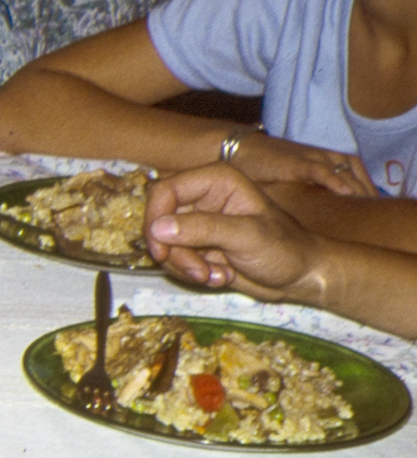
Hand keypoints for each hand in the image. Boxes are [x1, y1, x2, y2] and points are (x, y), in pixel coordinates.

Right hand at [145, 164, 327, 303]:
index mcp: (215, 181)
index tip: (161, 250)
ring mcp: (199, 222)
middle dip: (174, 251)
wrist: (302, 277)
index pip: (164, 191)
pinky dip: (192, 272)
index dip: (155, 219)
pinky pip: (175, 258)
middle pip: (159, 220)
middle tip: (198, 271)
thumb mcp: (246, 236)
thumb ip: (202, 229)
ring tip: (215, 275)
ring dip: (185, 265)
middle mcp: (202, 197)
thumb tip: (156, 228)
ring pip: (164, 243)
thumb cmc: (285, 249)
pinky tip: (220, 276)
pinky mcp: (198, 245)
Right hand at [221, 129, 377, 197]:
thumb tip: (315, 213)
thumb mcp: (289, 178)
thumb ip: (304, 190)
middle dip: (367, 191)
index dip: (365, 188)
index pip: (355, 172)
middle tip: (373, 212)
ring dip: (358, 188)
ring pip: (345, 172)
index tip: (371, 209)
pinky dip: (336, 181)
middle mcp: (321, 157)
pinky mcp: (297, 162)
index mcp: (321, 160)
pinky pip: (322, 171)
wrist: (236, 148)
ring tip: (365, 208)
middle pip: (356, 173)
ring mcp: (311, 158)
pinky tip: (346, 193)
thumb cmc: (259, 167)